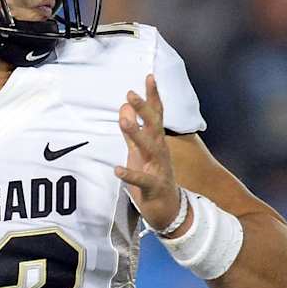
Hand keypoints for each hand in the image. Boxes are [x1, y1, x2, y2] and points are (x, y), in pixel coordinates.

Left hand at [114, 75, 185, 234]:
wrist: (169, 211)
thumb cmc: (153, 177)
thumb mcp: (139, 151)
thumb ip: (131, 130)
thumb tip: (124, 107)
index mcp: (157, 142)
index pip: (156, 115)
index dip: (152, 96)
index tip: (149, 76)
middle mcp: (160, 152)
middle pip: (154, 126)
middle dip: (144, 109)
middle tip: (131, 93)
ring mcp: (159, 169)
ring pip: (150, 148)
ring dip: (136, 134)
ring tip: (124, 121)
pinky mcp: (153, 188)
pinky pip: (141, 180)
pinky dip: (129, 174)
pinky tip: (117, 170)